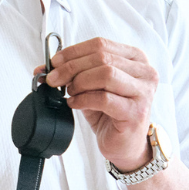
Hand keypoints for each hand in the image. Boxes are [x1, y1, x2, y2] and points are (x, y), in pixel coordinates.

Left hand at [41, 37, 157, 170]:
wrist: (124, 144)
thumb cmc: (109, 113)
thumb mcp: (91, 86)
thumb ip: (73, 72)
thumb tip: (43, 68)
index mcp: (135, 58)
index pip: (100, 44)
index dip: (73, 52)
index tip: (53, 62)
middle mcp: (145, 72)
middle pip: (102, 58)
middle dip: (71, 68)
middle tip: (53, 79)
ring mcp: (143, 92)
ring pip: (105, 74)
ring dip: (79, 82)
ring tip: (70, 92)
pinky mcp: (137, 112)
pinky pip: (104, 98)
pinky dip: (83, 99)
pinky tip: (75, 103)